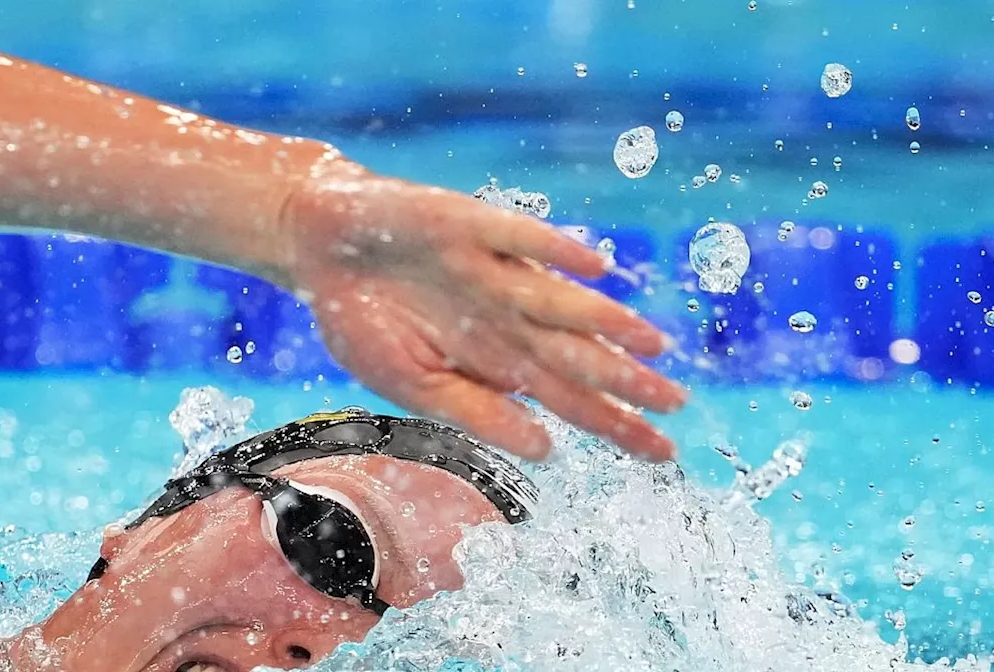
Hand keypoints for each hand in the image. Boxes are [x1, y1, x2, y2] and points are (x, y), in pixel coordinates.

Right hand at [276, 165, 686, 460]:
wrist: (317, 248)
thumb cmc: (362, 320)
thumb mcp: (412, 385)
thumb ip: (476, 413)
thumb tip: (544, 451)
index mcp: (496, 359)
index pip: (569, 398)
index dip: (615, 424)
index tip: (661, 454)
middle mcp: (507, 317)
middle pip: (577, 355)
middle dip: (627, 383)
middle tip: (677, 405)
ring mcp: (491, 271)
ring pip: (558, 301)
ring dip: (605, 322)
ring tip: (652, 344)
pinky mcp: (468, 226)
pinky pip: (517, 239)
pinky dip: (553, 252)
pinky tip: (595, 269)